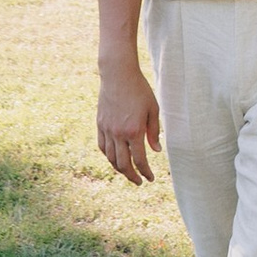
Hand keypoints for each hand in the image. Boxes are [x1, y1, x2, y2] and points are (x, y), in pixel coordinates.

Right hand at [97, 61, 161, 182]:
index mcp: (134, 131)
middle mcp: (119, 133)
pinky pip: (102, 147)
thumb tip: (156, 151)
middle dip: (132, 176)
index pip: (140, 160)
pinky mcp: (100, 124)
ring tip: (128, 172)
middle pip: (123, 164)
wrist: (118, 74)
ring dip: (120, 169)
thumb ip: (154, 132)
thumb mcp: (153, 109)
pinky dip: (109, 156)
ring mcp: (107, 129)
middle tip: (139, 181)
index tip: (150, 178)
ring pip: (111, 158)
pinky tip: (115, 158)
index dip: (145, 172)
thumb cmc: (139, 90)